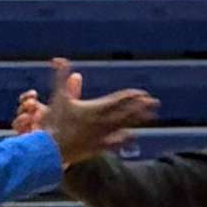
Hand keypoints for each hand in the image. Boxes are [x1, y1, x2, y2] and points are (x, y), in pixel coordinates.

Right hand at [23, 57, 157, 162]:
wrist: (52, 148)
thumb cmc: (55, 121)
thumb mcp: (59, 97)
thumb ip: (61, 77)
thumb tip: (59, 59)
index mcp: (96, 108)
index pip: (119, 100)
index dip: (132, 96)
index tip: (143, 93)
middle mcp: (103, 122)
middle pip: (127, 112)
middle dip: (142, 106)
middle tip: (155, 102)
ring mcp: (103, 136)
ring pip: (125, 126)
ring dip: (139, 120)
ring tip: (151, 116)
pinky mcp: (99, 147)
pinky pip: (116, 142)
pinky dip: (126, 138)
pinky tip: (133, 135)